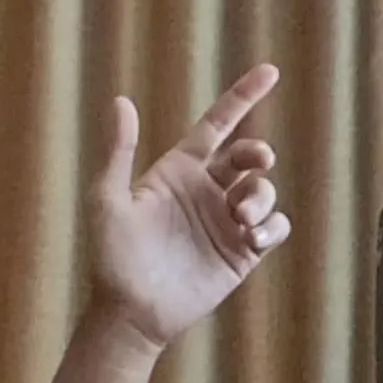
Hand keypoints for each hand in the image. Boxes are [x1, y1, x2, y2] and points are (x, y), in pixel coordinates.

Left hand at [86, 63, 291, 348]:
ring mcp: (225, 221)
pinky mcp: (241, 252)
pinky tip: (253, 236)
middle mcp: (205, 191)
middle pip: (248, 157)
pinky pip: (275, 227)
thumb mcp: (108, 199)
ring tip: (240, 217)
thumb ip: (118, 151)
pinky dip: (272, 226)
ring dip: (262, 196)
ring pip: (265, 191)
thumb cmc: (111, 255)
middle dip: (258, 154)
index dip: (242, 98)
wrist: (130, 311)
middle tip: (257, 163)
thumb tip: (120, 100)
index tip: (270, 72)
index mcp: (177, 171)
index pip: (216, 125)